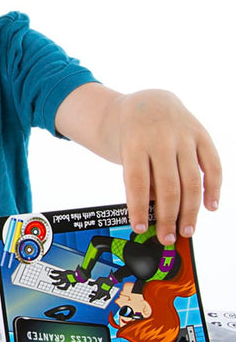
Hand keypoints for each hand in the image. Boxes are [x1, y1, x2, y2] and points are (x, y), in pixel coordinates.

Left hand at [56, 85, 220, 245]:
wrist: (148, 103)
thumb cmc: (134, 137)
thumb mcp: (127, 154)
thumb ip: (142, 179)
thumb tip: (157, 212)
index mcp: (135, 144)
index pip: (137, 182)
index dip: (139, 208)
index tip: (139, 228)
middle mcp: (160, 139)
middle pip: (167, 186)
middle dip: (168, 216)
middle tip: (166, 237)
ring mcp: (184, 136)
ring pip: (191, 180)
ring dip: (191, 210)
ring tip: (187, 230)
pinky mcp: (201, 134)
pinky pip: (213, 164)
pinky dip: (214, 188)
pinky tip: (211, 207)